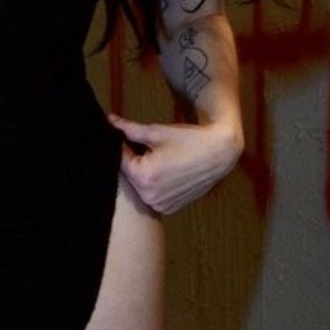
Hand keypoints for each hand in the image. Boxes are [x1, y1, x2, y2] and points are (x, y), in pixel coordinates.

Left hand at [106, 113, 242, 215]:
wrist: (219, 153)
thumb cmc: (189, 140)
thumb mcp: (156, 132)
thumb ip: (129, 129)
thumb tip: (110, 121)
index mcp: (143, 176)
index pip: (119, 159)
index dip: (124, 146)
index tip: (132, 138)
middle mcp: (149, 196)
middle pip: (129, 175)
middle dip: (134, 161)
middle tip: (153, 150)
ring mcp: (160, 205)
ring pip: (140, 186)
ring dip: (144, 174)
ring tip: (164, 161)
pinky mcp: (169, 209)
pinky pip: (153, 196)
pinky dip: (156, 186)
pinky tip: (170, 173)